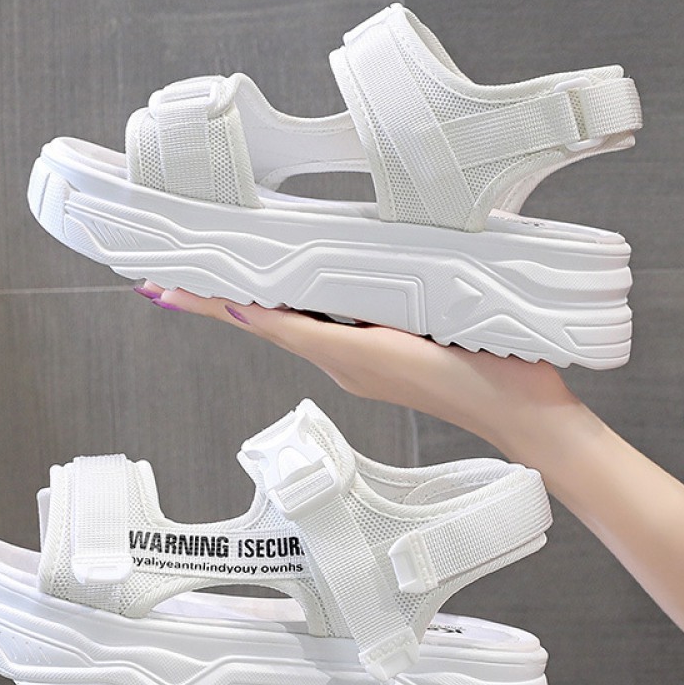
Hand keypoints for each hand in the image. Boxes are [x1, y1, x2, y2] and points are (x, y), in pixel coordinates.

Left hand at [137, 284, 577, 456]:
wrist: (522, 412)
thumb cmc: (473, 375)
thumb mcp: (391, 349)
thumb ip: (319, 331)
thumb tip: (251, 312)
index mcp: (337, 351)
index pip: (256, 319)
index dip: (207, 301)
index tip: (160, 286)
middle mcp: (341, 356)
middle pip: (267, 318)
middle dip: (217, 295)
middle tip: (169, 277)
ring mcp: (363, 358)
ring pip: (297, 318)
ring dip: (255, 296)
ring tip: (219, 272)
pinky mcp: (387, 355)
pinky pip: (330, 324)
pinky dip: (300, 303)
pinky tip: (297, 288)